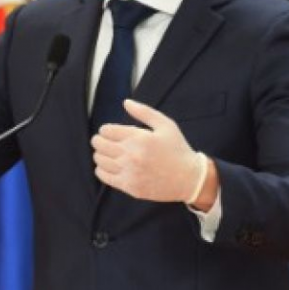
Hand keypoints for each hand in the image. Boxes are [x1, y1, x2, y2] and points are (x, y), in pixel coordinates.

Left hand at [91, 99, 205, 202]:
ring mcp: (129, 172)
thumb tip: (126, 102)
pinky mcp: (129, 186)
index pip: (106, 130)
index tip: (111, 132)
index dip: (106, 129)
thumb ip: (144, 112)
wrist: (189, 178)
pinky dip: (101, 169)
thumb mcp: (166, 125)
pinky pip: (104, 176)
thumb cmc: (177, 149)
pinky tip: (109, 166)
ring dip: (100, 154)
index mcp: (138, 138)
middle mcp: (131, 155)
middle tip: (104, 141)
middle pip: (99, 144)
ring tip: (108, 153)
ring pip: (99, 160)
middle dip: (99, 140)